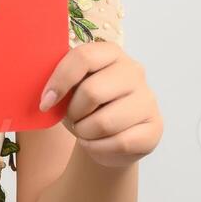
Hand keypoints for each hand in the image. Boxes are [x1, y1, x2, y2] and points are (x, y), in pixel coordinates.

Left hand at [39, 40, 161, 168]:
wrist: (107, 138)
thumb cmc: (84, 107)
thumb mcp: (70, 89)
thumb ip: (59, 80)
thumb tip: (45, 94)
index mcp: (110, 53)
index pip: (83, 57)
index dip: (59, 81)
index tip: (45, 103)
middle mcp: (134, 71)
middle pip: (92, 92)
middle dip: (73, 113)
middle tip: (73, 119)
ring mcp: (148, 99)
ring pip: (105, 122)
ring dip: (85, 133)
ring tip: (85, 131)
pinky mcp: (155, 127)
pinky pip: (120, 143)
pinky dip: (99, 148)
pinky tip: (98, 144)